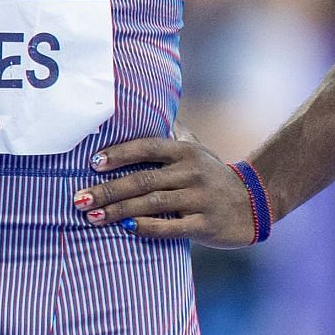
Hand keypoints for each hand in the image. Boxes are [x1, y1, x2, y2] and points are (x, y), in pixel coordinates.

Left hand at [71, 131, 259, 248]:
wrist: (254, 204)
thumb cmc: (214, 175)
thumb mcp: (197, 149)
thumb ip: (174, 133)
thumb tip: (150, 106)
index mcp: (185, 152)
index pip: (147, 147)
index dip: (119, 153)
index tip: (92, 162)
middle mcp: (191, 172)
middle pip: (142, 179)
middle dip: (107, 189)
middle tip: (80, 198)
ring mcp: (199, 198)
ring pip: (151, 203)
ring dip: (119, 211)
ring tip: (92, 216)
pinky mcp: (205, 224)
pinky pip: (171, 226)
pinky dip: (147, 227)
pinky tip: (127, 228)